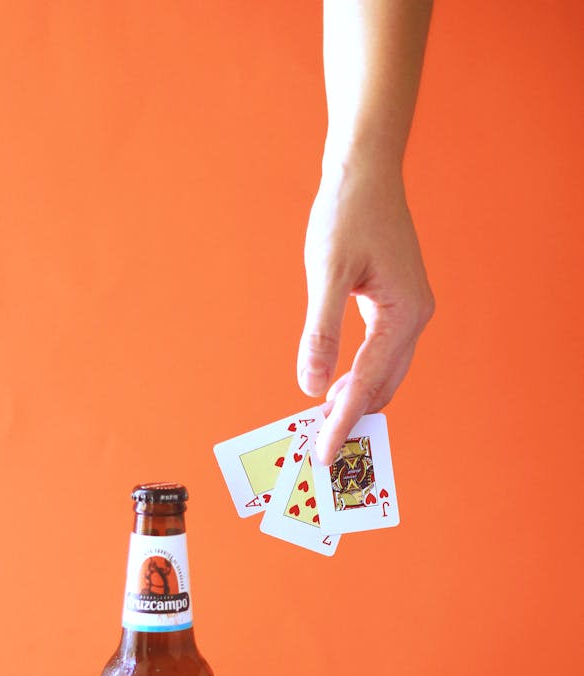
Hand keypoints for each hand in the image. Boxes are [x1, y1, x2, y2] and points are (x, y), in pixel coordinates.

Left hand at [297, 156, 433, 464]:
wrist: (366, 169)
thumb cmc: (347, 213)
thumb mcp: (327, 274)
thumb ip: (320, 333)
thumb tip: (312, 387)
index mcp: (404, 313)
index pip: (368, 382)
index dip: (343, 421)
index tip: (324, 454)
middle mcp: (415, 316)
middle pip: (385, 385)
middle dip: (354, 418)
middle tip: (324, 450)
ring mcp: (410, 310)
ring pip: (386, 372)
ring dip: (358, 398)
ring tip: (326, 425)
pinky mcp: (398, 303)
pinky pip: (382, 353)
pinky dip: (362, 375)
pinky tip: (338, 385)